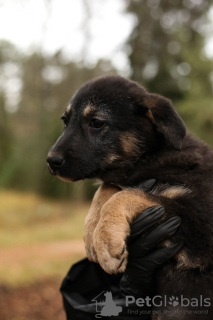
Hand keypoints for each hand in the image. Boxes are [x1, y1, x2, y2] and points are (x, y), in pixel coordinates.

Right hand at [119, 179, 182, 297]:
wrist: (127, 272)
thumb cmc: (132, 237)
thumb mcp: (131, 219)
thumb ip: (138, 200)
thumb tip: (152, 180)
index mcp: (120, 230)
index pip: (131, 220)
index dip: (145, 214)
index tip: (159, 206)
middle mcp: (124, 243)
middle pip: (139, 229)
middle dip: (153, 219)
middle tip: (166, 209)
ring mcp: (132, 257)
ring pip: (148, 242)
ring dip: (163, 232)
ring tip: (176, 222)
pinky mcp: (141, 269)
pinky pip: (155, 259)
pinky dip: (168, 251)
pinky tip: (179, 243)